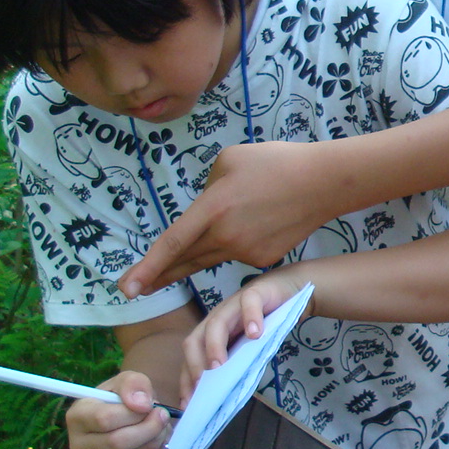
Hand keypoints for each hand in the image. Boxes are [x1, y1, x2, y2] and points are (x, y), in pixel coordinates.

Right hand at [64, 372, 169, 448]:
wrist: (131, 414)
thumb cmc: (124, 395)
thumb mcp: (127, 379)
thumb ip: (133, 384)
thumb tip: (141, 405)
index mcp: (77, 416)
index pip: (103, 419)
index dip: (132, 413)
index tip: (149, 405)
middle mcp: (81, 444)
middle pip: (117, 443)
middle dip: (148, 428)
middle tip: (162, 415)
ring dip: (156, 439)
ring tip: (161, 424)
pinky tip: (157, 437)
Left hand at [119, 142, 337, 299]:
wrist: (322, 183)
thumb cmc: (275, 162)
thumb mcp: (229, 159)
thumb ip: (208, 188)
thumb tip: (205, 210)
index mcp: (213, 207)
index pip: (172, 241)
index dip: (147, 267)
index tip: (126, 287)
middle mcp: (225, 235)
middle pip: (184, 260)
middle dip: (157, 275)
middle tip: (131, 289)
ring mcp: (245, 251)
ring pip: (210, 256)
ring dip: (193, 257)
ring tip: (178, 260)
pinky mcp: (263, 258)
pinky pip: (236, 253)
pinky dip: (233, 243)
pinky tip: (251, 224)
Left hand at [180, 270, 311, 397]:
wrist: (292, 289)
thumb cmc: (269, 321)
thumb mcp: (251, 347)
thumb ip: (239, 363)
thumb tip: (228, 396)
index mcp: (213, 333)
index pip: (192, 357)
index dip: (187, 379)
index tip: (188, 404)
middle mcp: (218, 318)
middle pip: (195, 339)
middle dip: (195, 365)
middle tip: (201, 388)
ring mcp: (234, 304)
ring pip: (216, 323)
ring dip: (215, 345)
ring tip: (220, 366)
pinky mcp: (256, 292)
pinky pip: (249, 303)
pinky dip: (251, 318)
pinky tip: (256, 334)